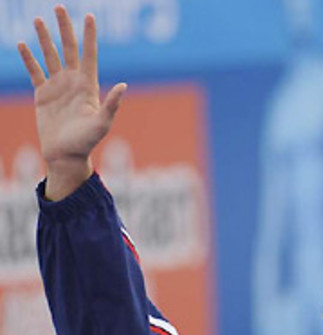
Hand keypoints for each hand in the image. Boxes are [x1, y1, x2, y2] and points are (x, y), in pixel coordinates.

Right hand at [17, 5, 125, 198]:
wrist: (66, 155)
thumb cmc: (87, 142)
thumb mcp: (102, 123)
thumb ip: (111, 104)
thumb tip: (124, 85)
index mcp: (88, 86)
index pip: (89, 54)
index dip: (89, 36)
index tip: (89, 15)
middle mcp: (73, 82)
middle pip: (68, 48)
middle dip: (64, 28)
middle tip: (58, 6)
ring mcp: (57, 87)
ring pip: (50, 55)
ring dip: (44, 38)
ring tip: (38, 19)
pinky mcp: (42, 94)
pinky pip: (34, 71)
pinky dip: (28, 57)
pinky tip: (23, 43)